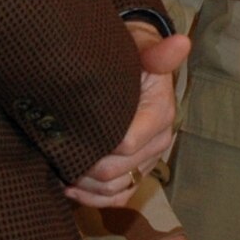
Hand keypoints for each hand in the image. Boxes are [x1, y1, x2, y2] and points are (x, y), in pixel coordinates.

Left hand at [65, 24, 191, 207]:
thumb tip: (182, 41)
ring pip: (116, 189)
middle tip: (56, 154)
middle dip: (84, 166)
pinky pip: (118, 197)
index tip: (68, 136)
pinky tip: (69, 188)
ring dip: (85, 185)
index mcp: (160, 115)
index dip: (95, 145)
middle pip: (117, 171)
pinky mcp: (137, 171)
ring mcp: (147, 160)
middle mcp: (158, 142)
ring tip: (60, 168)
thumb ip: (156, 51)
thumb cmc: (131, 56)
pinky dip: (93, 199)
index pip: (126, 144)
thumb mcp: (141, 47)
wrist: (133, 66)